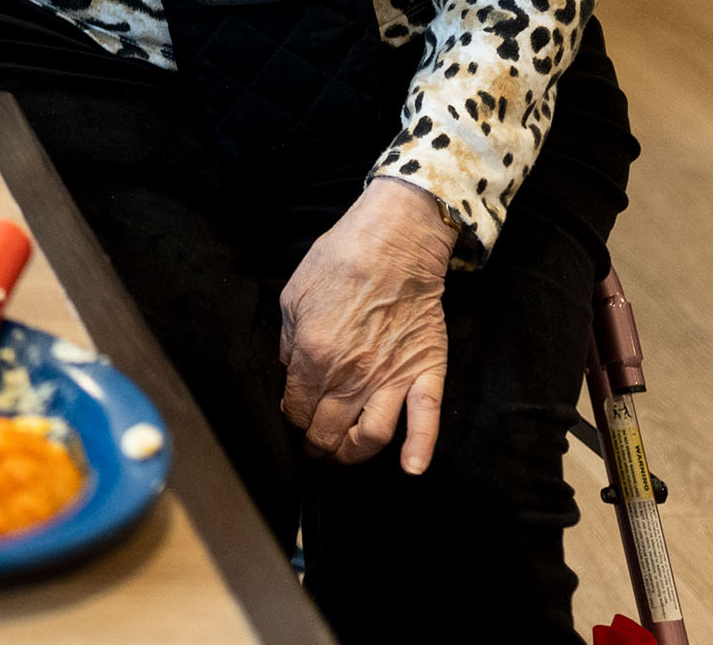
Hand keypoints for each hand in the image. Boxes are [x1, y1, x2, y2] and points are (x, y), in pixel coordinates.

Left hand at [278, 178, 456, 470]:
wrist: (394, 242)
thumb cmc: (339, 261)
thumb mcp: (293, 295)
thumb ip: (287, 340)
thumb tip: (288, 369)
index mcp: (312, 356)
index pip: (296, 408)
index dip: (292, 417)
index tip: (294, 416)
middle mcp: (349, 376)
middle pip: (328, 430)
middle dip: (316, 446)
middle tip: (314, 449)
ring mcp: (389, 378)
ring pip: (371, 437)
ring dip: (354, 454)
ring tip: (345, 456)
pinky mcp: (425, 373)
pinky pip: (425, 421)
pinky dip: (420, 450)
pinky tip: (410, 469)